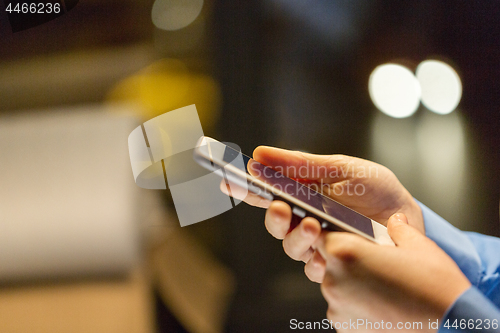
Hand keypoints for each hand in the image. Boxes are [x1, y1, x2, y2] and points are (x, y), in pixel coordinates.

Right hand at [223, 146, 423, 281]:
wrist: (406, 214)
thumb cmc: (374, 187)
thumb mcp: (340, 168)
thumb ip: (300, 164)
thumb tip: (260, 153)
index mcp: (303, 193)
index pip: (267, 191)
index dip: (245, 187)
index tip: (228, 181)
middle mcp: (305, 218)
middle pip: (275, 224)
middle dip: (272, 217)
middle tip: (281, 208)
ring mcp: (319, 242)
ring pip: (291, 247)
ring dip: (296, 238)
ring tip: (313, 227)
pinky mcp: (334, 261)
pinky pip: (315, 268)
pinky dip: (316, 262)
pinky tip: (326, 255)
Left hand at [316, 213, 470, 331]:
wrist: (452, 329)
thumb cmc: (436, 287)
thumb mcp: (419, 245)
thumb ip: (399, 228)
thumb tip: (394, 219)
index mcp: (345, 253)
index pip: (323, 235)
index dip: (336, 235)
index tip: (350, 238)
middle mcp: (333, 280)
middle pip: (329, 263)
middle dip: (348, 261)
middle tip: (376, 265)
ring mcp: (336, 308)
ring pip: (337, 287)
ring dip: (352, 285)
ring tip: (383, 288)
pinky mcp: (344, 329)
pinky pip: (344, 310)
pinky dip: (358, 307)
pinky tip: (382, 305)